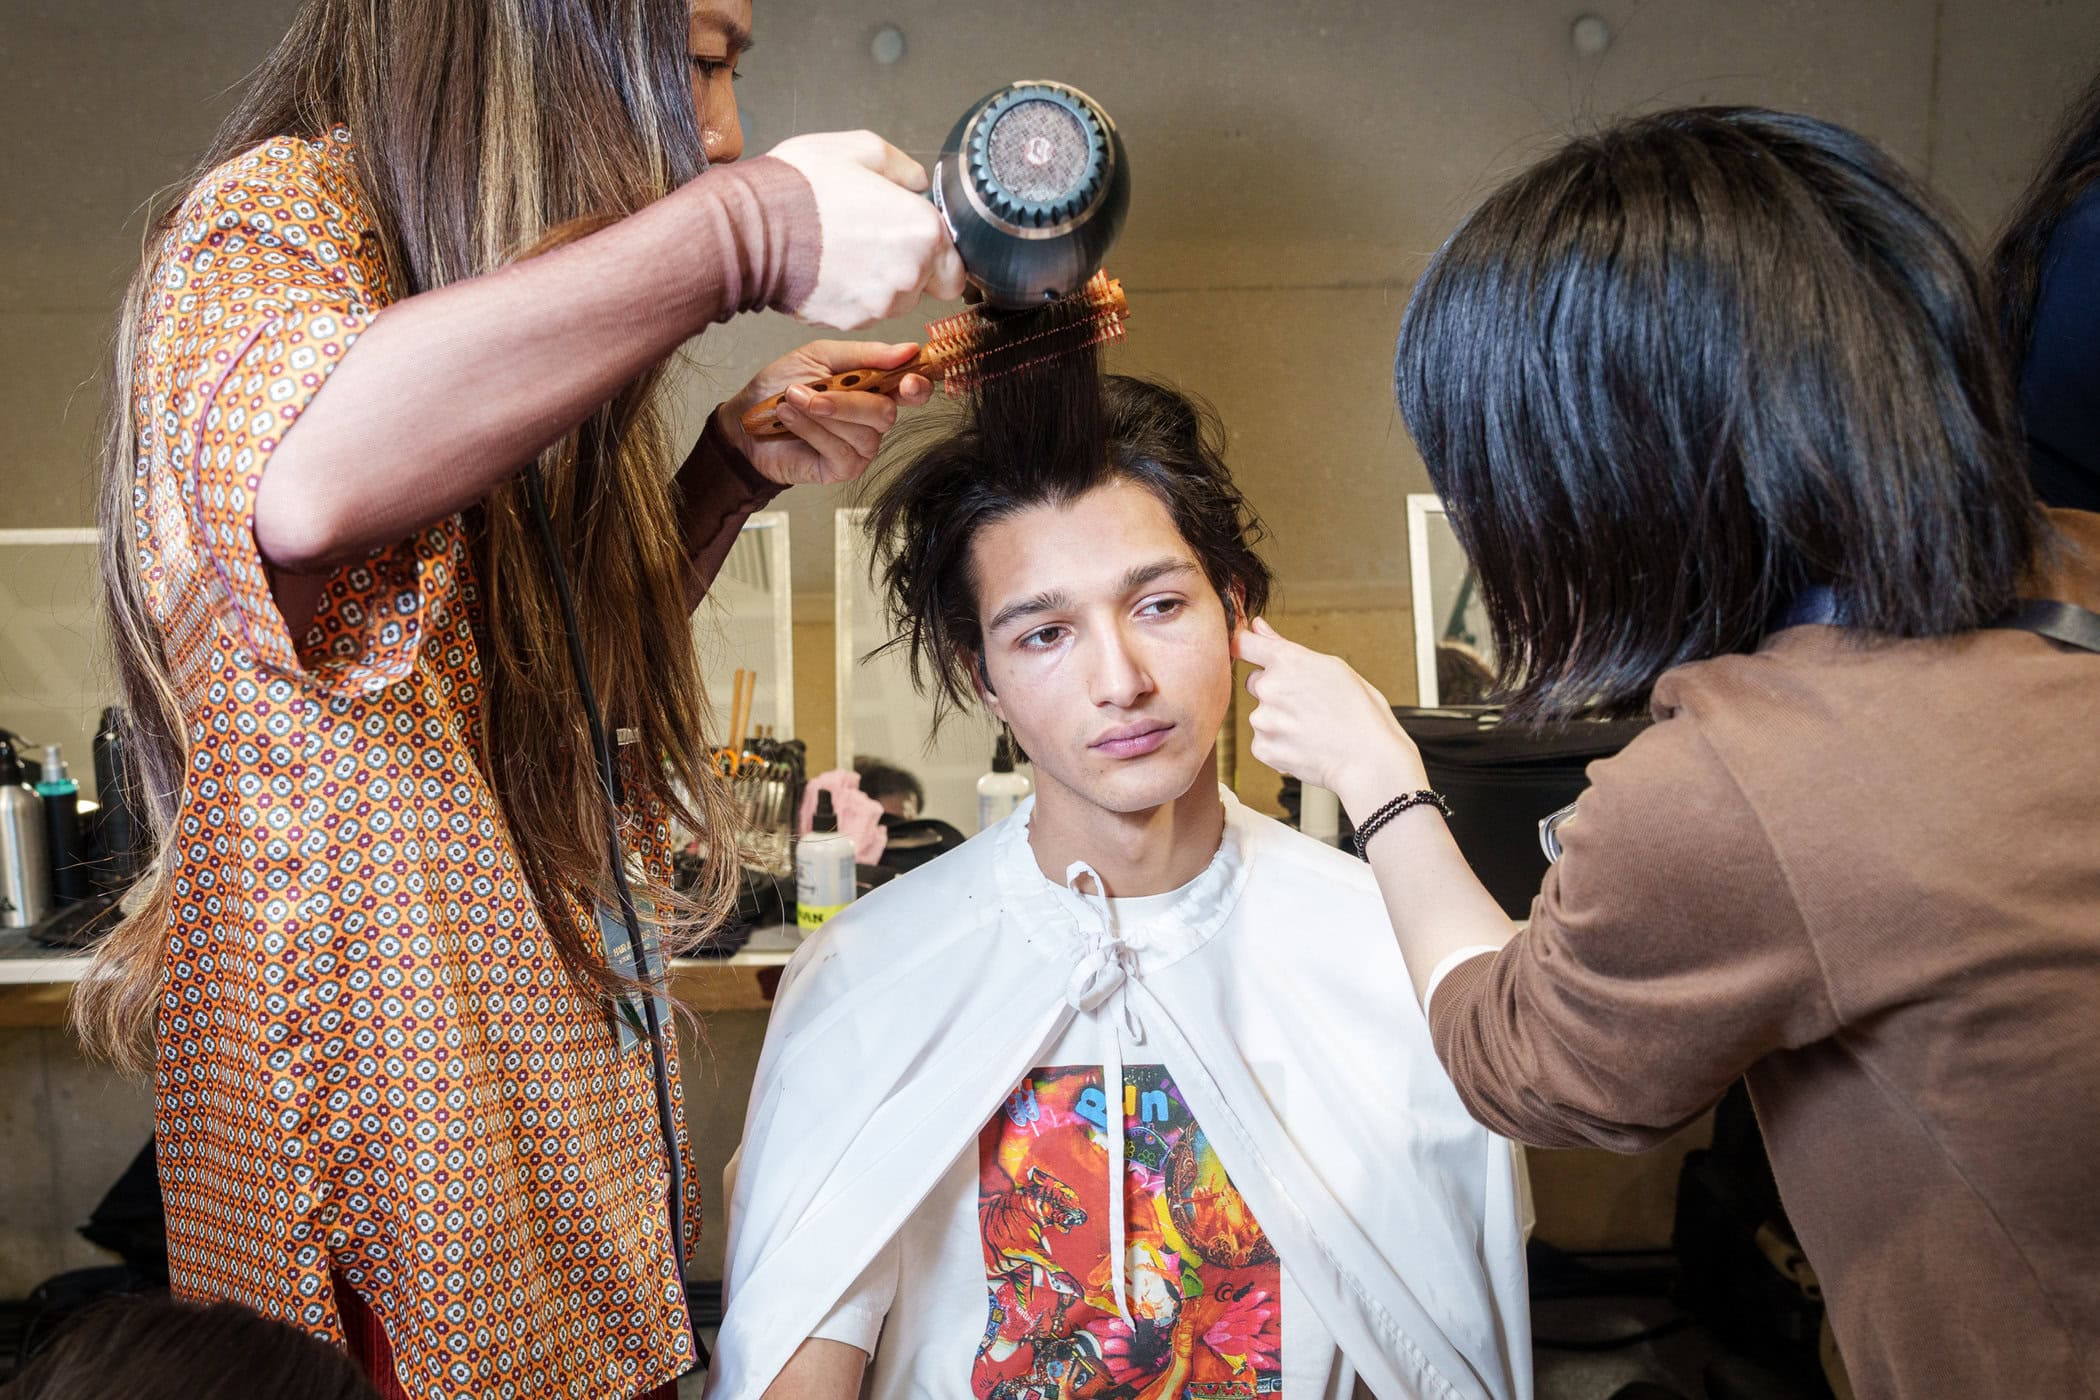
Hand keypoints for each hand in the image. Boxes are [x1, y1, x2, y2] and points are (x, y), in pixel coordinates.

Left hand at [715, 340, 933, 486]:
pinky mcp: (843, 469)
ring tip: (790, 401)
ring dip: (822, 413)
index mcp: (875, 387)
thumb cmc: (781, 385)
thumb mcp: (820, 356)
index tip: (908, 379)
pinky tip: (790, 419)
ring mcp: (861, 447)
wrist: (745, 419)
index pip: (914, 390)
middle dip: (848, 401)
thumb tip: (907, 350)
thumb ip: (865, 354)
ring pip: (863, 432)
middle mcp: (873, 420)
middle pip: (887, 412)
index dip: (918, 385)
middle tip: (812, 390)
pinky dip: (812, 430)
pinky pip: (842, 450)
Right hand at [767, 130, 966, 328]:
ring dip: (880, 283)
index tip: (918, 244)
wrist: (751, 228)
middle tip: (876, 241)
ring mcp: (878, 304)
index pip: (956, 268)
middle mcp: (908, 275)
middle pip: (926, 286)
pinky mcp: (849, 321)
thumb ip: (902, 167)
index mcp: (922, 232)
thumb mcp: (859, 148)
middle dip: (910, 268)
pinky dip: (852, 295)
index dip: (938, 256)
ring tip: (847, 250)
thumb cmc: (800, 187)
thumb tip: (917, 182)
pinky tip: (830, 268)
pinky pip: (864, 312)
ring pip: (895, 301)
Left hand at [1236, 617, 1428, 814]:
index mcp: (1286, 660)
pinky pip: (1263, 740)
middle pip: (1256, 682)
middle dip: (1275, 690)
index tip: (1245, 649)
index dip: (1243, 645)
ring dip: (1278, 719)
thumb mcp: (1331, 667)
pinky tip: (1304, 744)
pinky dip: (1279, 744)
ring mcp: (1263, 720)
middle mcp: (1268, 687)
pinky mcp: (1262, 748)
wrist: (1369, 759)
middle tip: (1307, 704)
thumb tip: (1258, 627)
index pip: (1243, 643)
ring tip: (1312, 727)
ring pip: (1261, 714)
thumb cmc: (1360, 712)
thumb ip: (1285, 645)